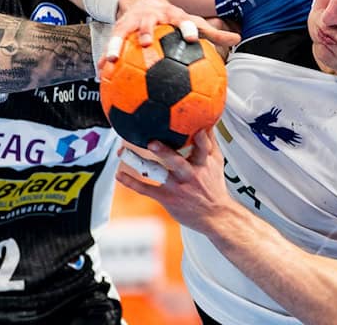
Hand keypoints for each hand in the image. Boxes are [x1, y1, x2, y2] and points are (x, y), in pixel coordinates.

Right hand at [103, 0, 238, 60]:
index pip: (183, 20)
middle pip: (150, 24)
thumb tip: (239, 38)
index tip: (190, 39)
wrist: (143, 1)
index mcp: (174, 17)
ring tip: (112, 58)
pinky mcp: (120, 27)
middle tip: (146, 43)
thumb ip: (213, 32)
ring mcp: (135, 22)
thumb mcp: (192, 21)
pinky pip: (112, 43)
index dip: (187, 28)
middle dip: (147, 32)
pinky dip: (107, 55)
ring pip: (125, 32)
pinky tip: (101, 70)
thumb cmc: (173, 18)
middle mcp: (154, 18)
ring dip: (118, 43)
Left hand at [116, 128, 232, 234]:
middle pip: (177, 161)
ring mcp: (176, 186)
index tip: (195, 128)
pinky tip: (120, 174)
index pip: (202, 148)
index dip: (200, 138)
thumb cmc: (214, 186)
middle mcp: (189, 174)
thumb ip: (210, 140)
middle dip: (164, 152)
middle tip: (151, 142)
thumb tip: (207, 121)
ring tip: (125, 153)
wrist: (215, 215)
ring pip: (158, 174)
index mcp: (202, 163)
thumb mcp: (216, 162)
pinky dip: (131, 182)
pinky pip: (146, 189)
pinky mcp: (167, 197)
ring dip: (142, 164)